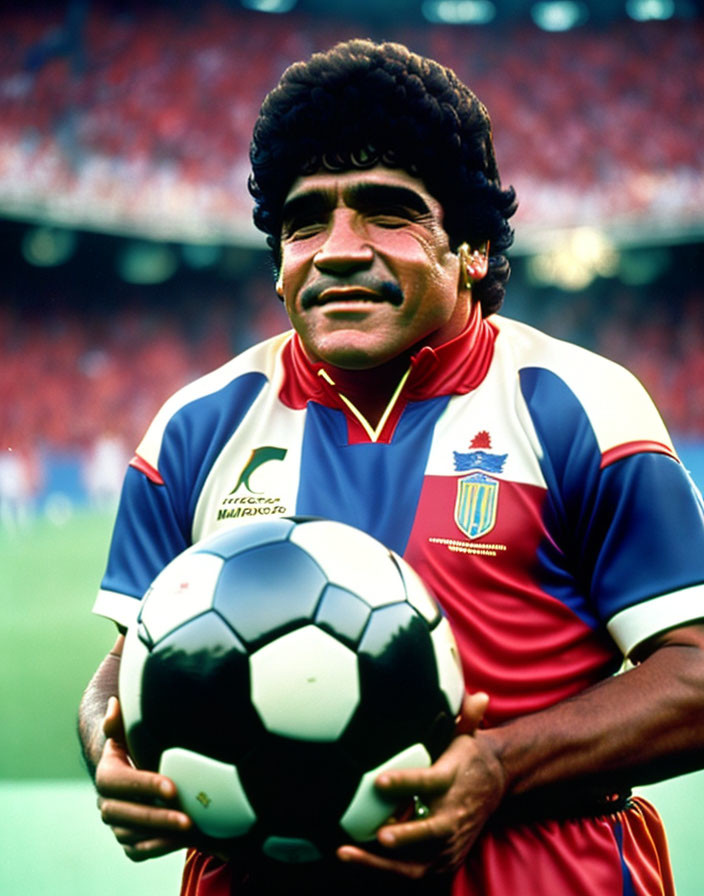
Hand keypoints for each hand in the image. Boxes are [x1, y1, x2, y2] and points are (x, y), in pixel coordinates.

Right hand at [96, 696, 193, 860]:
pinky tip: (179, 843)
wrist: (139, 773)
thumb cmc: (140, 747)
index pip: (119, 782)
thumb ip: (122, 721)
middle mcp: (106, 802)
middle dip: (157, 817)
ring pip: (131, 835)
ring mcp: (115, 824)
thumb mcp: (132, 732)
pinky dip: (156, 849)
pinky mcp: (127, 840)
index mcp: (107, 774)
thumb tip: (115, 703)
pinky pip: (136, 851)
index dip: (144, 785)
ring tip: (189, 832)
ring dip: (160, 835)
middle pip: (125, 814)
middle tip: (188, 819)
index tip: (172, 787)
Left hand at [337, 692, 505, 880]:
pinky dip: (384, 869)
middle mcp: (455, 814)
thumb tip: (480, 696)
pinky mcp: (445, 859)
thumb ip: (466, 717)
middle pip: (431, 830)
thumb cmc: (469, 756)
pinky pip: (413, 871)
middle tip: (379, 834)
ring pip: (418, 862)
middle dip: (406, 836)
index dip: (404, 782)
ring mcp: (451, 842)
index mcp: (453, 780)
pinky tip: (356, 859)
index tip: (378, 782)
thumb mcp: (468, 734)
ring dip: (382, 863)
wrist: (497, 783)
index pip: (429, 782)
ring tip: (347, 852)